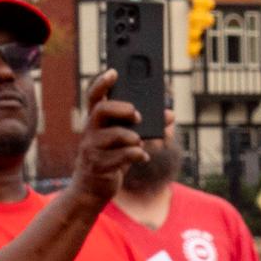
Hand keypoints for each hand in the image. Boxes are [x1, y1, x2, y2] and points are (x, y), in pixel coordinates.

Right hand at [68, 69, 151, 205]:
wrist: (92, 189)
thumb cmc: (110, 158)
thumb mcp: (125, 140)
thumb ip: (145, 126)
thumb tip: (170, 115)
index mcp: (96, 121)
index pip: (94, 96)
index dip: (102, 83)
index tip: (114, 72)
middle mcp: (90, 132)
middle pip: (101, 111)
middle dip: (121, 109)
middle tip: (137, 115)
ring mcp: (92, 149)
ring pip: (110, 136)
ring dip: (130, 137)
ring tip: (140, 142)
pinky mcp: (99, 167)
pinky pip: (119, 158)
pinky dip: (135, 155)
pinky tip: (142, 157)